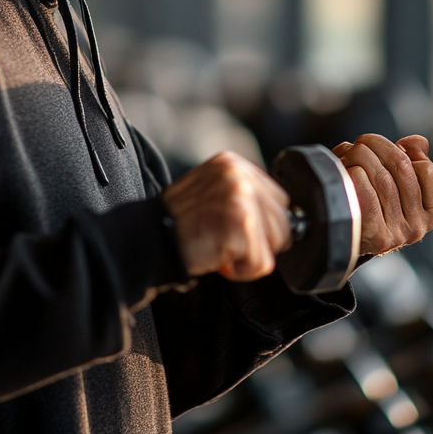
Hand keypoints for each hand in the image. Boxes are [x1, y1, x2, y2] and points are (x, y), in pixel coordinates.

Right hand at [162, 151, 291, 280]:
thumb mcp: (211, 191)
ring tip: (221, 247)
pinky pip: (262, 263)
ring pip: (275, 243)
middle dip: (259, 241)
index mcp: (232, 162)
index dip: (262, 224)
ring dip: (250, 255)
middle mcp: (238, 173)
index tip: (236, 230)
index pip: (278, 199)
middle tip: (225, 240)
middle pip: (283, 221)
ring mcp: (240, 196)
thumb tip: (282, 217)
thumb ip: (242, 194)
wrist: (149, 239)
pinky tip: (218, 257)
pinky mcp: (240, 222)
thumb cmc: (178, 223)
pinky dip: (242, 270)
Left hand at [333, 134, 432, 255]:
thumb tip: (415, 142)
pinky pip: (366, 192)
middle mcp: (417, 226)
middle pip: (402, 168)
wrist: (348, 238)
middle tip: (361, 143)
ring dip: (360, 157)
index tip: (388, 146)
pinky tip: (347, 172)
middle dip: (377, 145)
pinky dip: (354, 175)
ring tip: (349, 155)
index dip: (403, 150)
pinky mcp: (376, 236)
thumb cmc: (373, 206)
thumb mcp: (397, 185)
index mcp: (429, 212)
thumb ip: (411, 159)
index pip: (428, 170)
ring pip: (382, 177)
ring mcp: (398, 233)